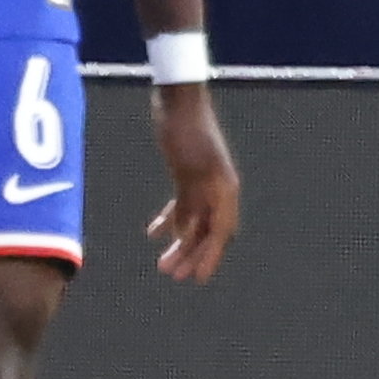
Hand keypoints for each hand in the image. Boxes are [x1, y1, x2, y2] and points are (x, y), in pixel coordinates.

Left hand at [145, 80, 241, 280]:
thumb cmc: (186, 130)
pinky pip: (182, 205)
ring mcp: (202, 182)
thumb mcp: (191, 166)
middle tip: (172, 275)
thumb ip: (193, 198)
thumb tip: (189, 232)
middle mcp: (218, 189)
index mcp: (224, 189)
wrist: (177, 99)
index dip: (210, 257)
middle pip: (207, 231)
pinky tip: (154, 233)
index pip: (220, 233)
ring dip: (180, 243)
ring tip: (163, 263)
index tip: (197, 278)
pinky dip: (170, 221)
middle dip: (192, 255)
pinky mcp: (187, 174)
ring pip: (194, 221)